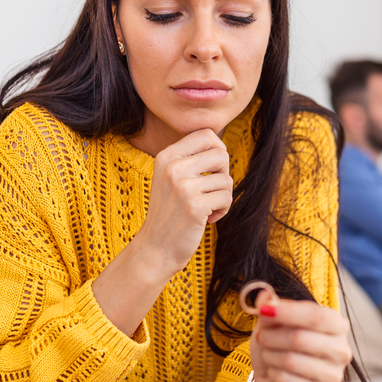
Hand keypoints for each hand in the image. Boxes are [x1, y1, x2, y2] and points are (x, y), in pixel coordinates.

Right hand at [137, 128, 232, 274]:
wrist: (155, 248)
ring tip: (207, 207)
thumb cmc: (170, 212)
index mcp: (166, 156)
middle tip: (212, 189)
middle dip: (223, 173)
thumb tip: (221, 146)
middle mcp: (173, 167)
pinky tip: (208, 218)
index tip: (212, 169)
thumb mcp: (171, 178)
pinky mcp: (195, 206)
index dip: (218, 149)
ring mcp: (183, 186)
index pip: (205, 134)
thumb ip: (191, 159)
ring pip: (226, 179)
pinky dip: (223, 210)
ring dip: (222, 196)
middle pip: (221, 154)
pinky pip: (226, 198)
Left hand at [247, 290, 351, 381]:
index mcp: (336, 324)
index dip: (288, 312)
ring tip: (269, 355)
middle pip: (301, 338)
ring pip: (291, 360)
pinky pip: (288, 381)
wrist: (273, 381)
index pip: (316, 315)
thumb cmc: (278, 346)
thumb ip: (270, 306)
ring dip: (271, 355)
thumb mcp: (272, 322)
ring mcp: (333, 376)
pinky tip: (275, 373)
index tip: (263, 310)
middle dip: (272, 337)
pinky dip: (273, 374)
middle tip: (261, 338)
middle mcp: (341, 350)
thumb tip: (265, 294)